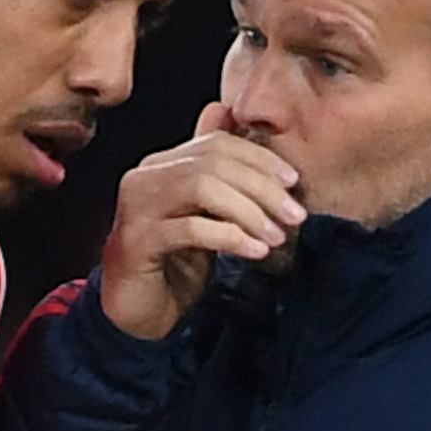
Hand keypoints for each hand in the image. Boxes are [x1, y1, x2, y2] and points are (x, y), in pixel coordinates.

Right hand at [98, 103, 305, 340]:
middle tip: (294, 214)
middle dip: (261, 187)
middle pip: (211, 163)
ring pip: (200, 188)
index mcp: (160, 165)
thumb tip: (234, 118)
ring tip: (276, 236)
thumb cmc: (173, 263)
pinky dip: (230, 237)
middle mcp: (143, 178)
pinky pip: (190, 229)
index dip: (259, 158)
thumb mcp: (205, 215)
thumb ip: (218, 175)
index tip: (293, 182)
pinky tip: (255, 251)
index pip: (215, 144)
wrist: (138, 311)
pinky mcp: (136, 242)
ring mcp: (136, 209)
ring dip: (248, 211)